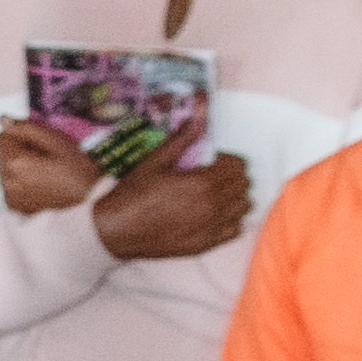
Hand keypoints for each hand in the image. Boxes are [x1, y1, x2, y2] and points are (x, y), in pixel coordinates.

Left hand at [0, 115, 97, 217]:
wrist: (89, 202)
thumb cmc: (77, 169)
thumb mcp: (56, 141)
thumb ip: (27, 128)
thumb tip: (3, 120)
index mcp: (16, 163)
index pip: (1, 138)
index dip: (18, 135)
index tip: (37, 142)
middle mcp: (7, 181)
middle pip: (0, 155)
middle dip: (16, 150)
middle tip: (42, 156)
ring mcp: (10, 196)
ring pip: (3, 170)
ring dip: (16, 166)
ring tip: (41, 171)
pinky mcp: (15, 206)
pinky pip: (9, 185)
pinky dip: (18, 182)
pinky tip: (38, 184)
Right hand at [91, 149, 254, 263]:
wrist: (116, 229)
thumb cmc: (133, 194)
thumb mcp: (155, 161)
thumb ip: (181, 139)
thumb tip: (196, 116)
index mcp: (202, 182)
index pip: (239, 166)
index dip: (228, 159)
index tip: (214, 161)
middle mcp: (212, 206)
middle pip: (244, 185)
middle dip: (233, 176)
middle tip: (214, 175)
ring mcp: (211, 227)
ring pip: (244, 207)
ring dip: (235, 197)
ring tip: (216, 194)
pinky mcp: (205, 244)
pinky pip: (235, 229)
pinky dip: (231, 220)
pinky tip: (215, 215)